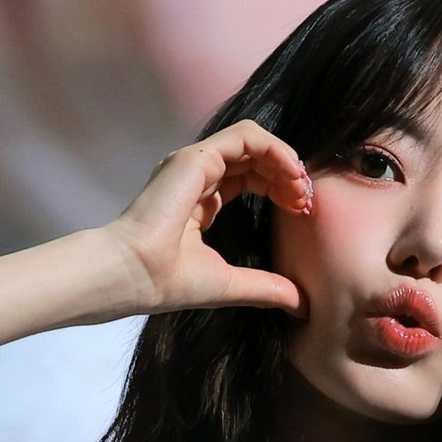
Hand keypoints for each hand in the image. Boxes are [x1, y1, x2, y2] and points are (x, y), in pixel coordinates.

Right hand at [102, 119, 312, 317]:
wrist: (135, 275)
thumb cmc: (169, 282)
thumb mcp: (231, 285)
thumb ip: (266, 288)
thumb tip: (302, 305)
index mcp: (202, 199)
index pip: (250, 177)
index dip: (280, 188)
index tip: (301, 213)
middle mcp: (198, 176)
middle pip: (255, 157)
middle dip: (287, 174)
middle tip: (306, 201)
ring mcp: (195, 163)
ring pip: (252, 141)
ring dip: (284, 159)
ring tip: (301, 186)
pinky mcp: (195, 158)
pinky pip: (245, 137)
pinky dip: (274, 149)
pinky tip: (290, 172)